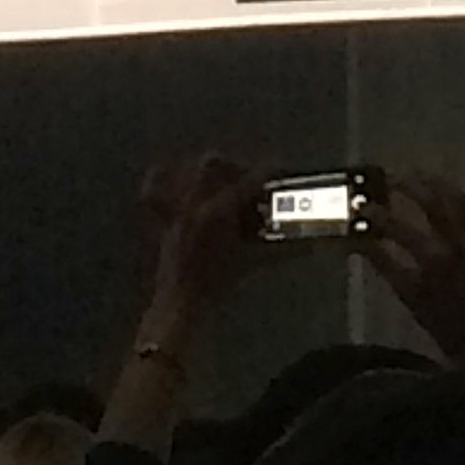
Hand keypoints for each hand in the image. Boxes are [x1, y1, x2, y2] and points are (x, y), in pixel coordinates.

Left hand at [137, 153, 269, 340]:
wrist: (182, 302)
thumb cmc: (218, 284)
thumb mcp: (252, 262)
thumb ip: (282, 250)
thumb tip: (311, 247)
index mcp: (218, 212)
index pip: (248, 181)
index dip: (266, 172)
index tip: (276, 169)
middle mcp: (195, 203)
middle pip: (213, 163)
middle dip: (235, 165)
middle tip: (249, 180)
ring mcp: (176, 208)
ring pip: (187, 170)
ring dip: (207, 169)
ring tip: (222, 178)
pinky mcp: (163, 218)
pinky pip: (154, 190)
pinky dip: (164, 178)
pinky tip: (176, 177)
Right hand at [364, 173, 464, 360]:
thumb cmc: (433, 312)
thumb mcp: (403, 289)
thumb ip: (382, 261)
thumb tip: (358, 239)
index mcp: (433, 256)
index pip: (400, 227)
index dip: (378, 216)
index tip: (361, 208)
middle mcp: (457, 242)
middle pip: (434, 202)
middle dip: (410, 187)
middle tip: (389, 180)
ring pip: (461, 202)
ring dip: (440, 185)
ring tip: (420, 176)